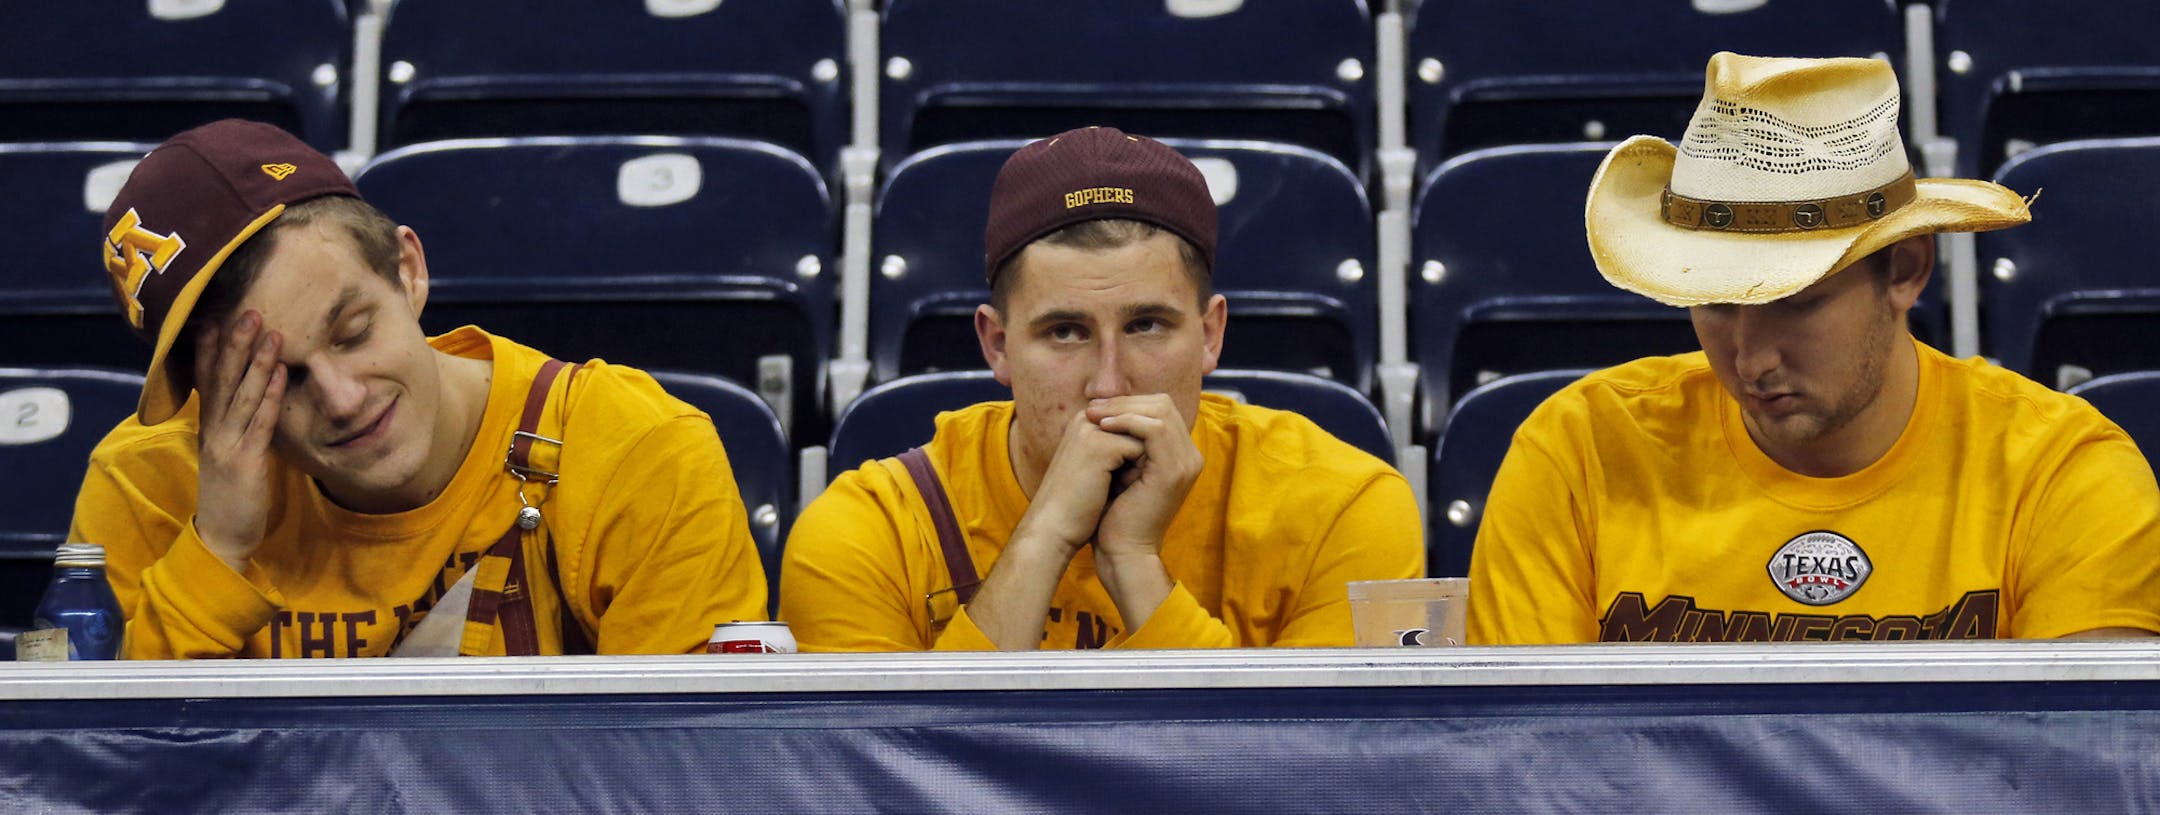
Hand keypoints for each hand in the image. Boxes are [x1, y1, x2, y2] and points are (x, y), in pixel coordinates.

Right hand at [192, 310, 285, 573]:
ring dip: (256, 362)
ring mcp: (228, 445)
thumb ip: (234, 427)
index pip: (206, 381)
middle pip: (223, 380)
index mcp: (209, 428)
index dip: (210, 350)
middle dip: (234, 344)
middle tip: (247, 311)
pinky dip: (271, 396)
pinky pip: (261, 422)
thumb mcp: (227, 454)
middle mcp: (214, 430)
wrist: (222, 537)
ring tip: (269, 332)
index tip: (214, 318)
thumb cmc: (230, 495)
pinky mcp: (246, 461)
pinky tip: (281, 374)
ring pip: (242, 395)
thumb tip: (247, 400)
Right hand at [1008, 407, 1146, 557]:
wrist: (1052, 529)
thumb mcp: (1098, 468)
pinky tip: (1119, 490)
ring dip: (1140, 465)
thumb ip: (1118, 448)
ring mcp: (1092, 430)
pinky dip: (1137, 473)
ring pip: (1143, 437)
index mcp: (1084, 421)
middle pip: (1139, 427)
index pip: (1132, 422)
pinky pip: (1142, 449)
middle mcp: (1085, 418)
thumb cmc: (1076, 504)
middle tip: (1121, 484)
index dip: (1136, 452)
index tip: (1119, 478)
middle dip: (1141, 455)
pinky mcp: (1100, 446)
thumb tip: (1152, 441)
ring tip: (1118, 487)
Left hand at [1085, 394, 1201, 559]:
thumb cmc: (1115, 512)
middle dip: (1124, 401)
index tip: (1096, 408)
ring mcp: (1186, 462)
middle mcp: (1189, 456)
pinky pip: (1155, 429)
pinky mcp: (1174, 470)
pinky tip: (1103, 427)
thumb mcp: (1121, 468)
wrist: (1122, 550)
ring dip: (1123, 409)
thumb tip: (1106, 409)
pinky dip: (1127, 422)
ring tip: (1094, 416)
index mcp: (1179, 454)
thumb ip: (1125, 440)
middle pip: (1163, 404)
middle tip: (1092, 407)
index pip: (1161, 409)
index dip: (1128, 403)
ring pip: (1160, 411)